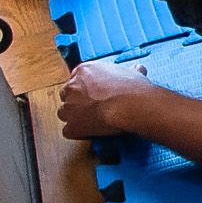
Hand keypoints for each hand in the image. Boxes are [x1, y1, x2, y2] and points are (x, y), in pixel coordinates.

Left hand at [51, 60, 169, 144]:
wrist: (131, 106)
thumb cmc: (132, 89)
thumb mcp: (133, 73)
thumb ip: (129, 71)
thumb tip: (137, 69)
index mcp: (84, 71)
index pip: (75, 79)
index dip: (85, 89)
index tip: (93, 94)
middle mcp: (72, 86)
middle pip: (66, 95)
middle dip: (76, 102)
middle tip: (92, 108)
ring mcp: (69, 107)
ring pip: (63, 113)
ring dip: (74, 117)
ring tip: (90, 121)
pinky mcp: (72, 125)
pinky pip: (68, 131)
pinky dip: (77, 133)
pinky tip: (89, 132)